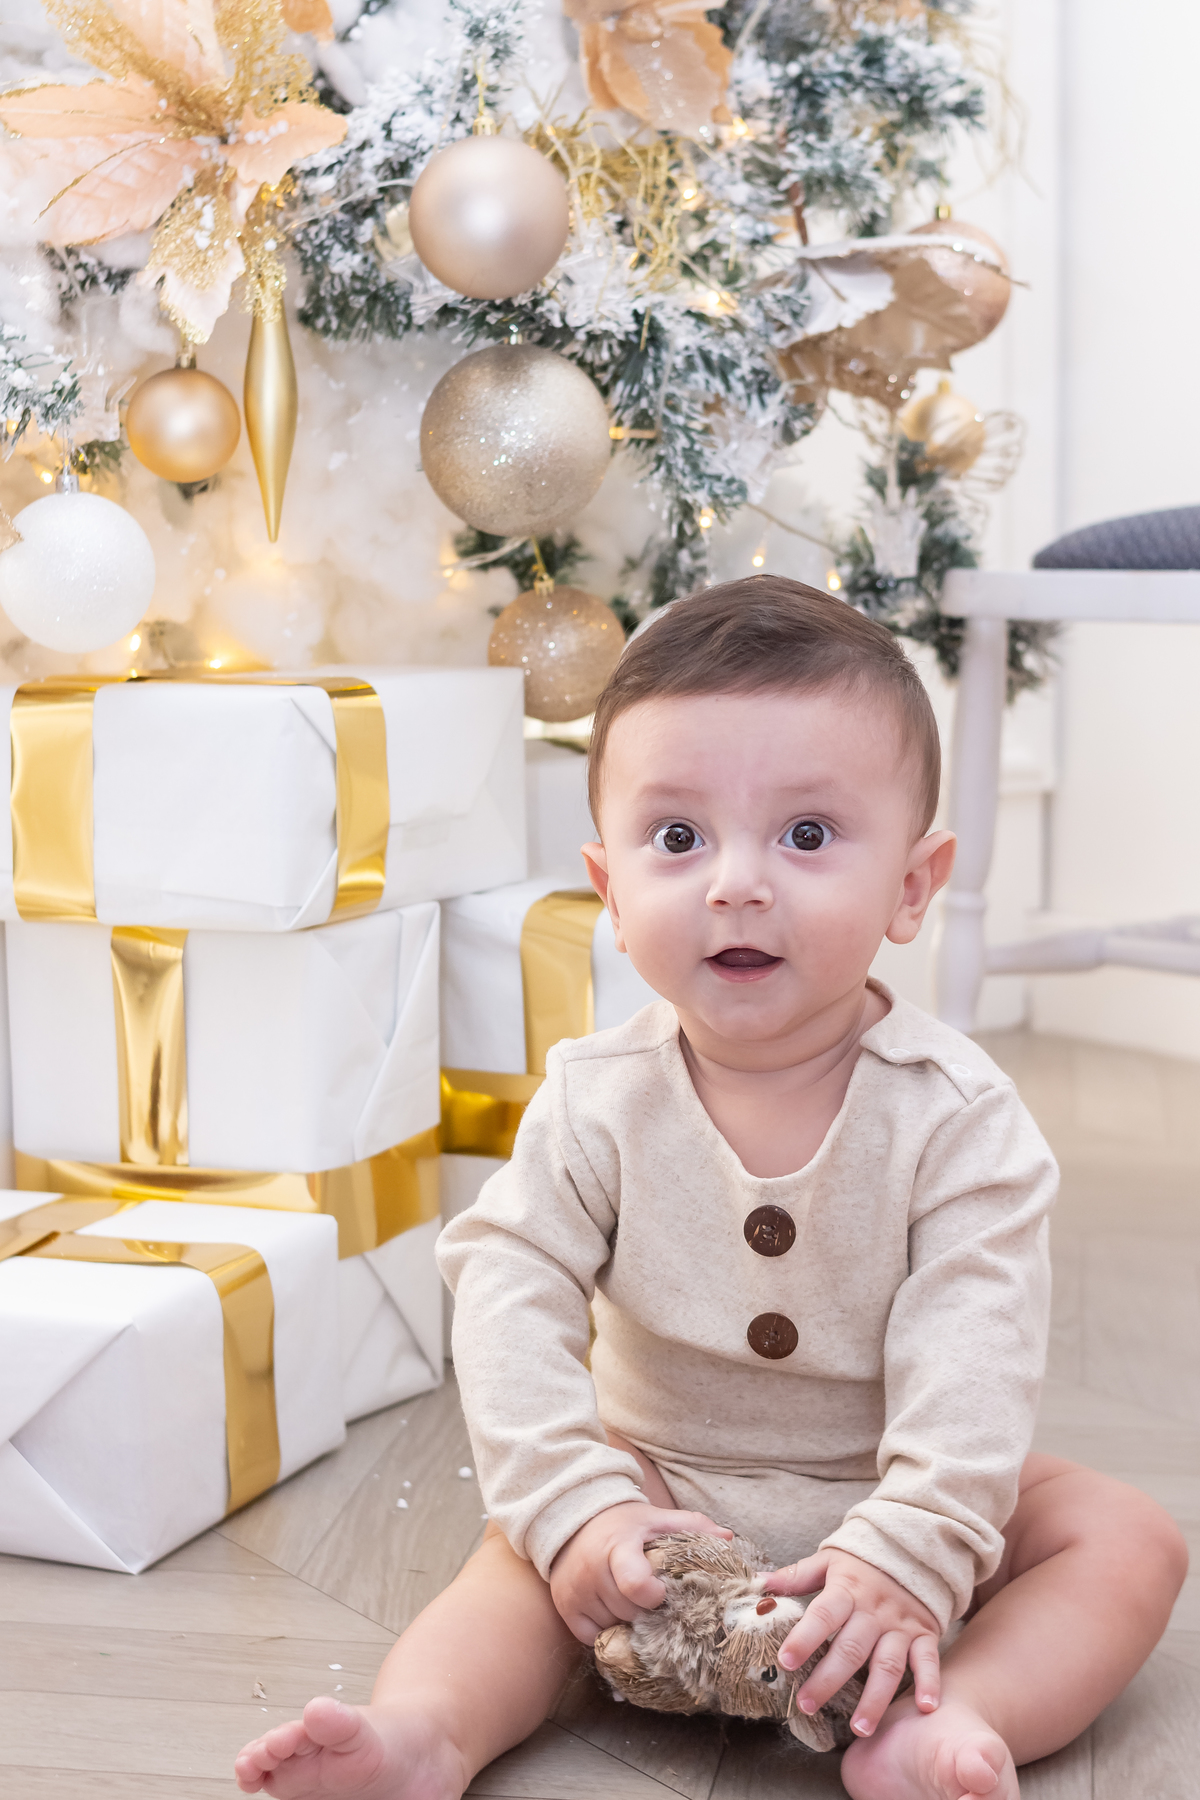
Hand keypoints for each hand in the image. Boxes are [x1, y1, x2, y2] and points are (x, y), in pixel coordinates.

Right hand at [550, 1501, 732, 1644]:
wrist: (575, 1522)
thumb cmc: (625, 1525)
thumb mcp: (656, 1518)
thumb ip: (692, 1525)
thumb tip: (728, 1537)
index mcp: (617, 1545)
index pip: (634, 1583)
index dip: (654, 1597)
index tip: (662, 1593)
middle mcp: (591, 1570)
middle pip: (629, 1612)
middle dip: (648, 1612)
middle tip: (656, 1600)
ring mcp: (575, 1591)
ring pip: (613, 1627)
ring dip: (629, 1623)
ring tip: (636, 1605)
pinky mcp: (565, 1608)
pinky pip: (593, 1638)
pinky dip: (609, 1632)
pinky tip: (617, 1614)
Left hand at [764, 1548, 940, 1736]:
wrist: (912, 1548)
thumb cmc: (862, 1562)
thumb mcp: (829, 1561)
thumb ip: (796, 1576)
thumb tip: (759, 1584)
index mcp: (847, 1590)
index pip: (822, 1615)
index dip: (804, 1638)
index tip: (784, 1661)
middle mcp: (874, 1611)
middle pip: (851, 1649)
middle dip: (828, 1680)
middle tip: (806, 1705)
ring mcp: (900, 1625)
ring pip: (888, 1664)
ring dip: (874, 1698)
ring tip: (859, 1729)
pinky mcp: (924, 1635)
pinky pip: (928, 1660)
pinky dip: (929, 1683)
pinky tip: (924, 1709)